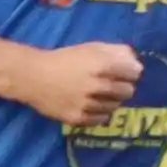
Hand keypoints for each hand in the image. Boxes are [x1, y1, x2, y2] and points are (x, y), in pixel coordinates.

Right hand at [22, 42, 143, 127]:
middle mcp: (98, 85)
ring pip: (115, 106)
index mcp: (103, 64)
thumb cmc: (63, 59)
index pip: (135, 72)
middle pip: (128, 91)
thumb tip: (136, 64)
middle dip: (122, 87)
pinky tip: (90, 105)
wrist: (31, 77)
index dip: (129, 72)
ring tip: (96, 95)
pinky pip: (101, 119)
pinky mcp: (77, 118)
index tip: (121, 73)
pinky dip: (99, 113)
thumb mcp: (90, 48)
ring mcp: (88, 104)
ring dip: (110, 100)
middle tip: (108, 85)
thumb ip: (116, 51)